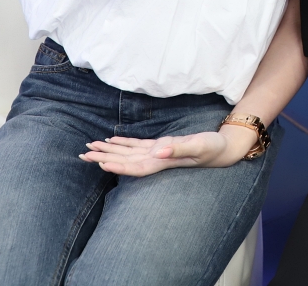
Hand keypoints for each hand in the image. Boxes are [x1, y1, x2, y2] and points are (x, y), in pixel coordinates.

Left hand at [79, 124, 256, 175]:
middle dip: (105, 158)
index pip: (136, 166)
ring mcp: (158, 153)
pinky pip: (137, 146)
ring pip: (128, 153)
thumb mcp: (199, 146)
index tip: (101, 163)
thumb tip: (157, 152)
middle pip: (126, 161)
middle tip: (83, 155)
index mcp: (164, 162)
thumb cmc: (213, 148)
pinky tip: (111, 140)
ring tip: (90, 148)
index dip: (119, 165)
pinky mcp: (161, 146)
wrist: (223, 149)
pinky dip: (123, 143)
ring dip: (109, 151)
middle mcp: (157, 160)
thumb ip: (179, 148)